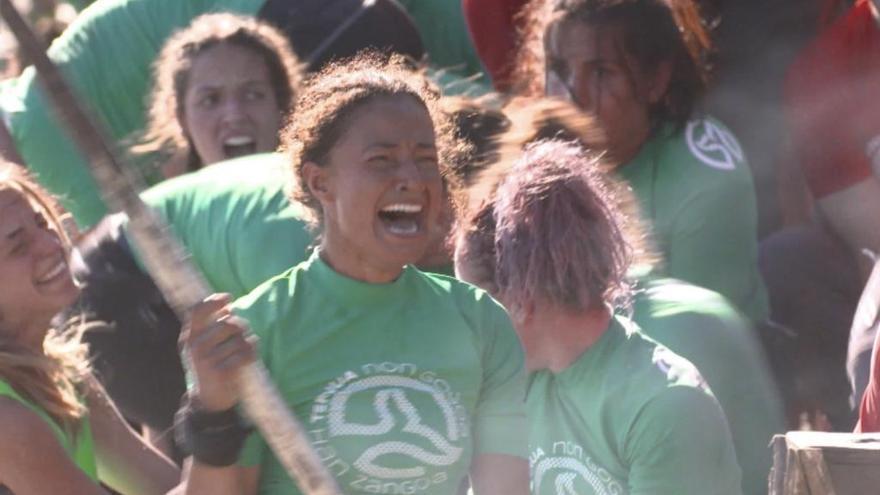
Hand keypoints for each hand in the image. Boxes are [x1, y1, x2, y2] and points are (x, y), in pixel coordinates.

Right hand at [182, 294, 256, 411]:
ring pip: (240, 338)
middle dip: (241, 326)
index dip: (214, 301)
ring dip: (248, 341)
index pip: (197, 310)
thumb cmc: (209, 367)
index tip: (229, 298)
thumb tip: (228, 305)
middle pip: (228, 323)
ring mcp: (208, 360)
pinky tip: (249, 355)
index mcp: (189, 337)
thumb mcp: (201, 346)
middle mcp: (196, 346)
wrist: (208, 400)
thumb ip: (210, 326)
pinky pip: (245, 353)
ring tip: (245, 347)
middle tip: (242, 333)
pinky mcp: (222, 371)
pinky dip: (252, 353)